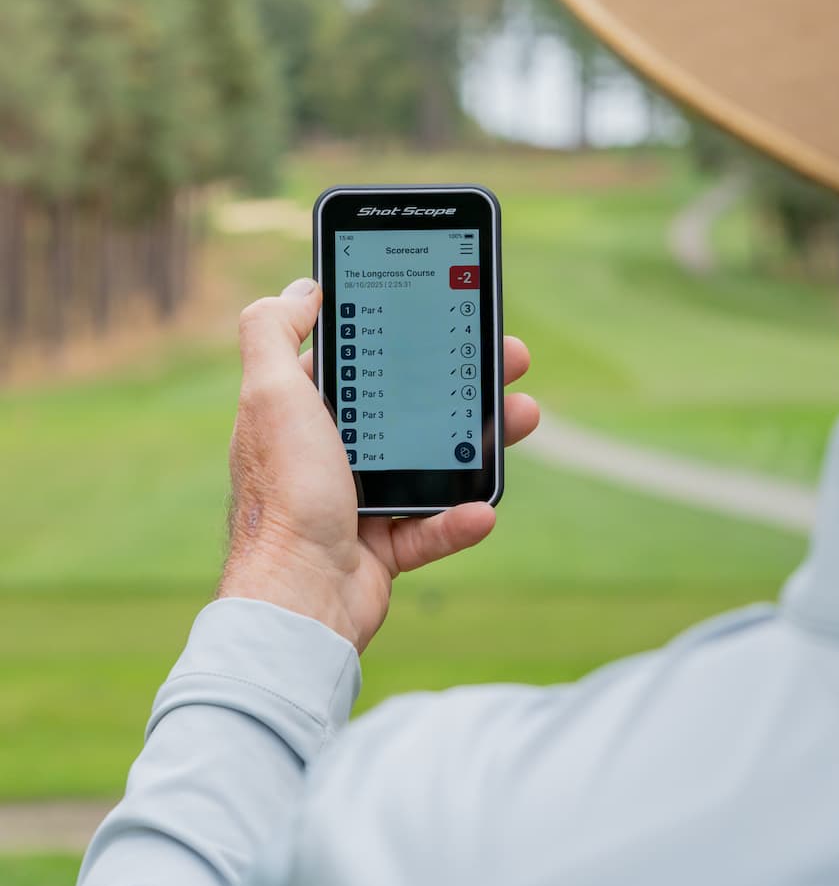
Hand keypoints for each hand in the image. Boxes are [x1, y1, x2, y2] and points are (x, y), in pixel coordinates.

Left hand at [219, 278, 539, 651]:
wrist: (296, 599)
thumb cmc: (284, 493)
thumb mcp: (269, 394)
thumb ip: (273, 332)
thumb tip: (303, 286)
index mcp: (303, 412)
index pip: (361, 357)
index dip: (405, 331)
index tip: (450, 311)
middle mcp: (328, 453)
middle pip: (408, 405)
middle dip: (463, 379)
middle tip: (509, 359)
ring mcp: (357, 502)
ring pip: (432, 460)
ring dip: (481, 439)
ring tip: (524, 416)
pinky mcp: (381, 549)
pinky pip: (432, 528)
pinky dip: (460, 518)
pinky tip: (484, 507)